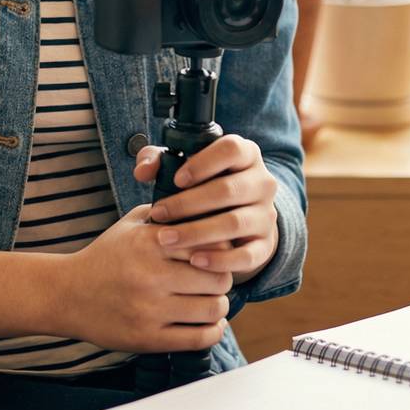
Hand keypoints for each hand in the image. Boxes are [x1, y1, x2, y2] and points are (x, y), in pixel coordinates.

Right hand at [57, 205, 232, 352]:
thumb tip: (203, 208)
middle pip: (218, 278)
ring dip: (219, 305)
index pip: (209, 244)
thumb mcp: (130, 226)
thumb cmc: (105, 256)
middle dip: (222, 278)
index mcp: (149, 242)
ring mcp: (150, 310)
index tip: (216, 252)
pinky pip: (200, 338)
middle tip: (216, 278)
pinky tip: (208, 321)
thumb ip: (164, 214)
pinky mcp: (149, 339)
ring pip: (213, 309)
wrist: (68, 294)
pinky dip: (213, 331)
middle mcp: (151, 275)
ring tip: (211, 300)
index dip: (220, 248)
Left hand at [133, 135, 279, 283]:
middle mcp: (262, 182)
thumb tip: (143, 172)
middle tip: (159, 213)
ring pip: (235, 223)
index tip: (177, 179)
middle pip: (229, 190)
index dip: (203, 163)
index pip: (232, 149)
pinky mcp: (265, 244)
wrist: (240, 213)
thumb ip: (158, 160)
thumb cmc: (204, 183)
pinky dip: (220, 260)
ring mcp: (266, 214)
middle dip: (188, 204)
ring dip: (197, 233)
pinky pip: (248, 255)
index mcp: (246, 154)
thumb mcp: (183, 164)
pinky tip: (195, 260)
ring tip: (167, 239)